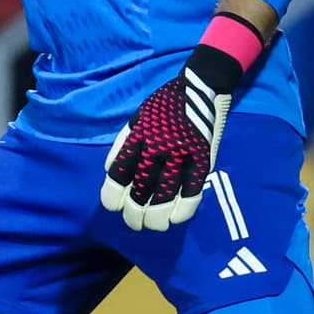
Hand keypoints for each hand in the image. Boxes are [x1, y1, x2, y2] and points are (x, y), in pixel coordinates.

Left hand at [100, 57, 231, 232]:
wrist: (201, 87)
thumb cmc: (164, 104)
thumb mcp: (138, 117)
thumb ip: (124, 142)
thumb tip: (111, 171)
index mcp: (138, 137)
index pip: (120, 173)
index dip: (113, 195)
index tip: (113, 207)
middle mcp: (157, 148)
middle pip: (141, 190)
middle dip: (134, 213)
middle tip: (134, 223)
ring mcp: (181, 155)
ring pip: (165, 196)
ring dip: (156, 217)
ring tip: (153, 226)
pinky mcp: (202, 160)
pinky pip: (192, 191)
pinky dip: (183, 209)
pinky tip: (175, 219)